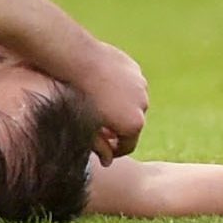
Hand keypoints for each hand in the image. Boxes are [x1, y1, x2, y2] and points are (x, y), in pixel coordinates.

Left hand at [73, 40, 148, 164]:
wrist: (79, 60)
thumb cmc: (80, 97)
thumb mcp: (87, 126)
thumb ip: (100, 147)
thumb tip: (107, 162)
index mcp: (134, 124)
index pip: (128, 145)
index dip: (115, 149)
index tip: (106, 147)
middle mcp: (143, 106)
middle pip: (133, 123)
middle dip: (120, 126)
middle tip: (102, 124)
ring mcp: (141, 86)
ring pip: (133, 102)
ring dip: (123, 105)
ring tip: (102, 102)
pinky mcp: (136, 70)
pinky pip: (132, 84)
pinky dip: (123, 87)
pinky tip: (104, 84)